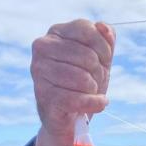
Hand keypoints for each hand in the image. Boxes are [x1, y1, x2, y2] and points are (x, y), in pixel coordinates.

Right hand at [29, 19, 114, 145]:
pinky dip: (95, 104)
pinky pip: (78, 100)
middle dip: (99, 73)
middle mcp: (42, 48)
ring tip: (90, 93)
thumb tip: (104, 27)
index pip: (87, 30)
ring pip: (83, 79)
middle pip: (88, 57)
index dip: (104, 49)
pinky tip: (99, 104)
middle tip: (95, 82)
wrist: (70, 117)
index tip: (104, 61)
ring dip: (95, 90)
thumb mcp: (100, 59)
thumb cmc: (84, 83)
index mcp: (55, 33)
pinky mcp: (43, 96)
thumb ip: (106, 39)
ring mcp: (39, 72)